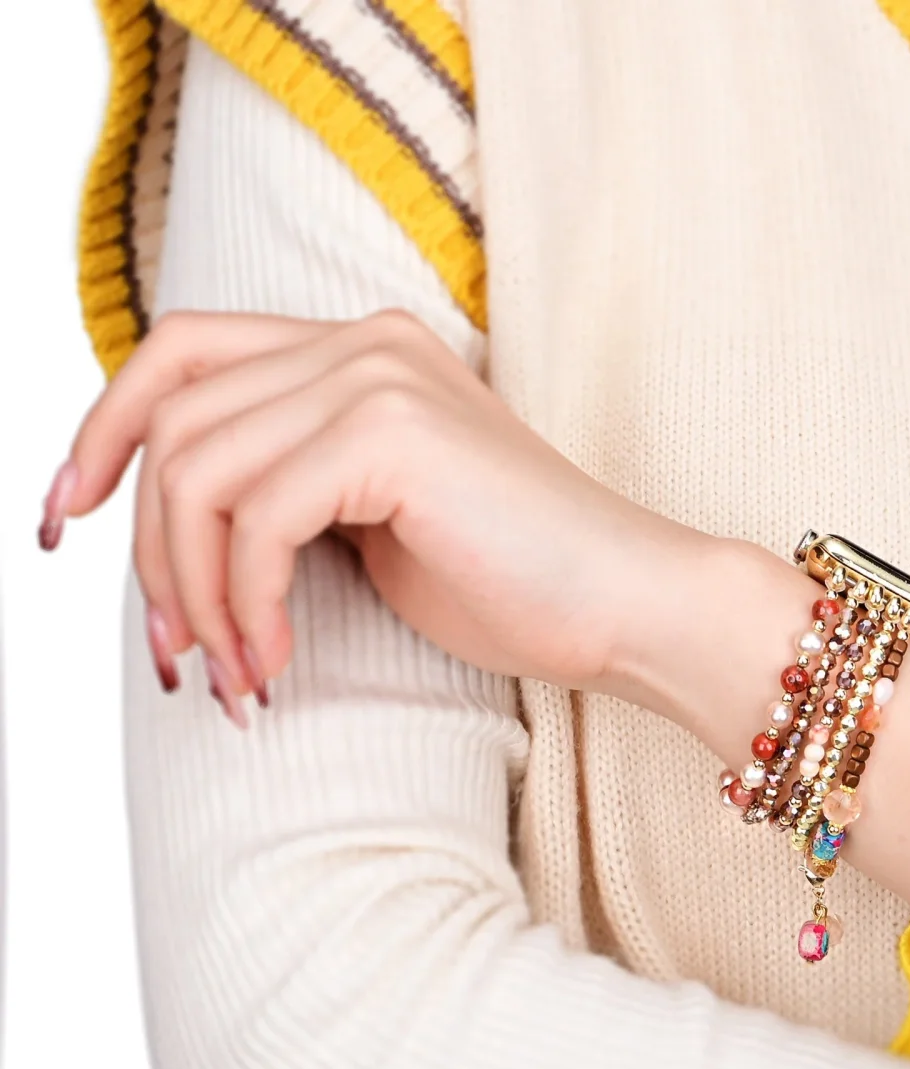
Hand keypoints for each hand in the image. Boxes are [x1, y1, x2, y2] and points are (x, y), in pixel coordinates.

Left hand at [43, 310, 724, 722]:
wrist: (627, 603)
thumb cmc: (513, 581)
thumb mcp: (369, 528)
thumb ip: (284, 495)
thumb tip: (170, 536)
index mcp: (358, 353)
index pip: (182, 352)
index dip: (103, 428)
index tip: (69, 521)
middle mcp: (363, 342)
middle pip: (172, 413)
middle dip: (145, 549)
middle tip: (174, 653)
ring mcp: (380, 377)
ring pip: (199, 468)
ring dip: (193, 592)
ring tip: (235, 673)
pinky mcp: (395, 434)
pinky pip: (257, 518)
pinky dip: (245, 605)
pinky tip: (278, 664)